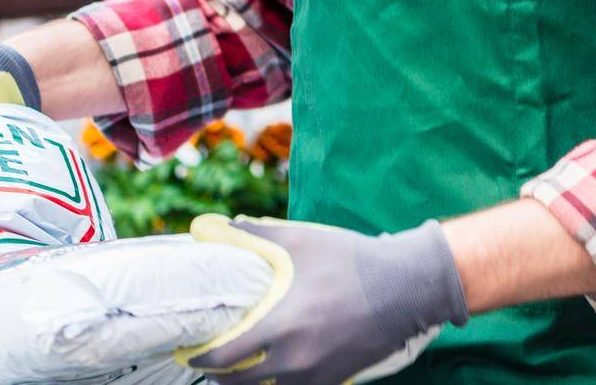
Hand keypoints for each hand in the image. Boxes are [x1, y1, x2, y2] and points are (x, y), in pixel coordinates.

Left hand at [177, 215, 468, 384]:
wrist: (406, 287)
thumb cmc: (350, 260)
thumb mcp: (302, 240)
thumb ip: (255, 236)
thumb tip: (214, 226)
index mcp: (281, 326)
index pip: (224, 358)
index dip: (201, 359)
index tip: (189, 353)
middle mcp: (294, 360)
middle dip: (218, 377)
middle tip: (208, 364)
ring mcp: (316, 375)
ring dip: (247, 384)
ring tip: (236, 371)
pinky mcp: (335, 381)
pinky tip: (273, 372)